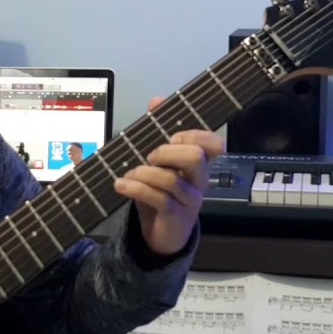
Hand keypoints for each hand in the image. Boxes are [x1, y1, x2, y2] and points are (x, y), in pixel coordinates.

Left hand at [113, 96, 223, 255]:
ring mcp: (190, 199)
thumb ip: (157, 130)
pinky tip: (121, 185)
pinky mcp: (176, 216)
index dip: (193, 135)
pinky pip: (159, 199)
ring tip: (128, 175)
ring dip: (144, 173)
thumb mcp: (157, 162)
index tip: (172, 137)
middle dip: (167, 152)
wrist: (161, 233)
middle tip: (149, 157)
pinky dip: (136, 188)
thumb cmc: (161, 192)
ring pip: (172, 179)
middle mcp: (199, 179)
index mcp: (199, 163)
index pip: (212, 143)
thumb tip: (157, 100)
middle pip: (195, 157)